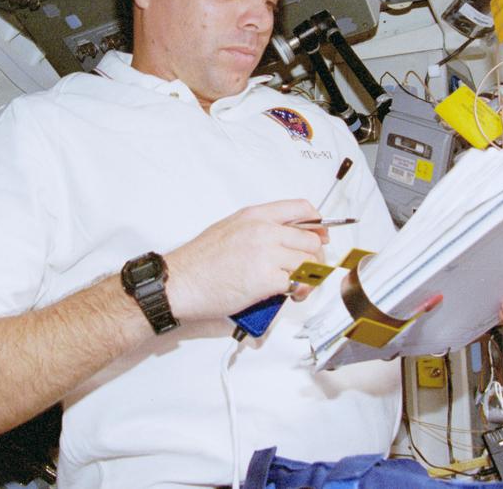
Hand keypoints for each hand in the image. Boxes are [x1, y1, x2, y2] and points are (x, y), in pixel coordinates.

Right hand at [164, 200, 327, 321]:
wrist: (181, 282)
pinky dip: (298, 291)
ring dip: (308, 277)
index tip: (321, 235)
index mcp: (255, 216)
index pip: (301, 208)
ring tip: (298, 286)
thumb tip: (286, 238)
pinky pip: (297, 283)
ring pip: (308, 262)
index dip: (317, 224)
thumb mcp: (230, 229)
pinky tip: (290, 294)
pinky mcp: (266, 279)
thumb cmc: (200, 262)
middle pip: (311, 239)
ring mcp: (266, 254)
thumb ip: (260, 229)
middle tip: (308, 269)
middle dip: (315, 257)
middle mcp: (264, 230)